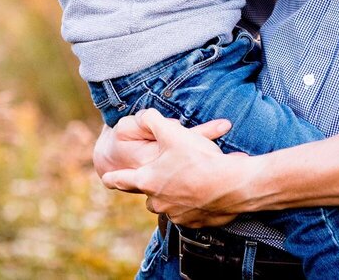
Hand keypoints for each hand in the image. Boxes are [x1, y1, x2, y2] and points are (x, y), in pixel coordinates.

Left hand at [101, 109, 251, 227]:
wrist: (232, 185)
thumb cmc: (200, 159)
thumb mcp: (173, 133)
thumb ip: (152, 120)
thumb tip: (142, 115)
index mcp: (148, 180)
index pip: (121, 179)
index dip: (112, 176)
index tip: (106, 177)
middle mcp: (158, 201)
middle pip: (147, 194)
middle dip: (154, 183)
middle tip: (167, 170)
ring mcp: (175, 214)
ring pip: (168, 203)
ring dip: (175, 193)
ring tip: (190, 178)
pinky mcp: (193, 222)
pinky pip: (188, 212)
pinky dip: (194, 203)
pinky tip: (205, 189)